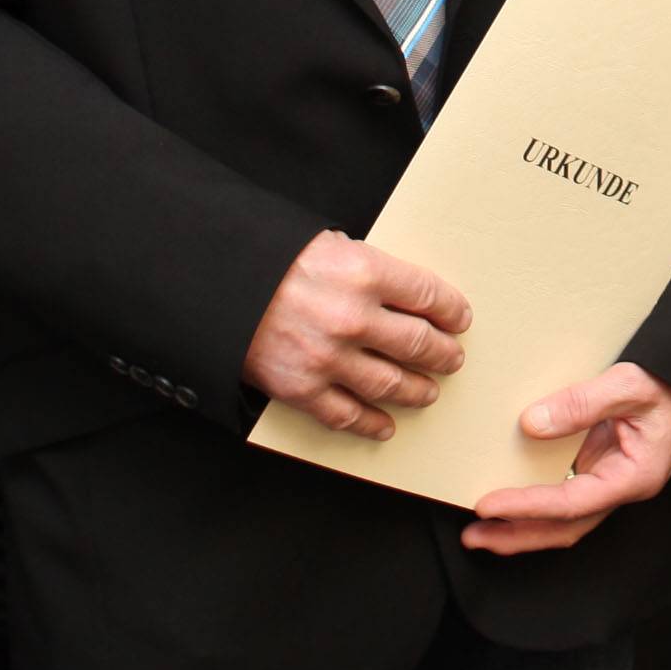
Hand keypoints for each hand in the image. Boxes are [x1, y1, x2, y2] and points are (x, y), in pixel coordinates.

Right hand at [241, 230, 469, 439]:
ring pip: (392, 384)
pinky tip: (387, 424)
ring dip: (418, 390)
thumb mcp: (329, 245)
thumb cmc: (269, 258)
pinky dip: (373, 423)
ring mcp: (328, 358)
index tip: (459, 320)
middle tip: (452, 357)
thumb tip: (405, 295)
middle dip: (443, 353)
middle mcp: (353, 318)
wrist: (211, 286)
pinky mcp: (302, 389)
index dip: (452, 310)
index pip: (429, 296)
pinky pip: (349, 415)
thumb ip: (369, 269)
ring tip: (428, 390)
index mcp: (364, 272)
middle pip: (419, 343)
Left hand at [462, 364, 670, 553]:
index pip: (572, 504)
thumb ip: (581, 404)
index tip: (487, 504)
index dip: (527, 506)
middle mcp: (620, 489)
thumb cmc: (668, 386)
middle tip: (472, 536)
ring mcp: (610, 483)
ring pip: (563, 521)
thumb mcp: (628, 385)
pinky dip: (534, 506)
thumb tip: (531, 424)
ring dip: (521, 528)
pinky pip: (563, 499)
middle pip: (565, 528)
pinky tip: (507, 503)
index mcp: (633, 477)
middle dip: (517, 536)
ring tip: (479, 531)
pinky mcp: (600, 472)